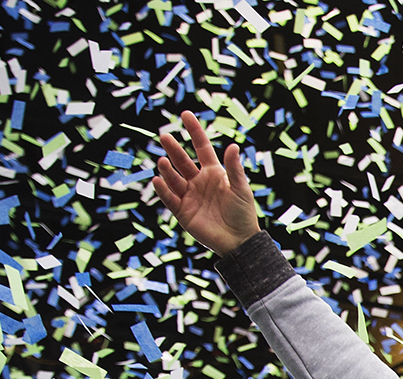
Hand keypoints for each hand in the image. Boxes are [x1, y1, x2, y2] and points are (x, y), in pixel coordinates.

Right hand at [152, 110, 261, 256]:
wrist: (239, 241)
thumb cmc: (243, 213)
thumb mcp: (241, 188)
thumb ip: (234, 169)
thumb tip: (232, 146)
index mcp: (213, 173)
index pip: (201, 147)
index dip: (194, 131)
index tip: (185, 114)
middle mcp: (198, 181)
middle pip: (183, 161)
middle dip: (174, 149)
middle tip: (164, 136)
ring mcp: (189, 196)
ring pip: (174, 179)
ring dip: (168, 170)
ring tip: (163, 161)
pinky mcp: (183, 212)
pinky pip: (170, 198)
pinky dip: (164, 190)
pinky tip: (159, 180)